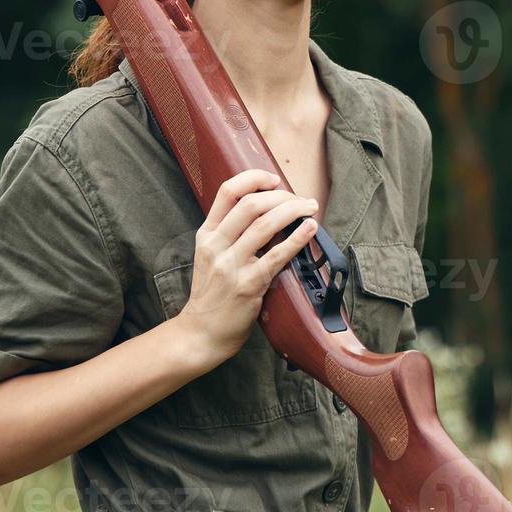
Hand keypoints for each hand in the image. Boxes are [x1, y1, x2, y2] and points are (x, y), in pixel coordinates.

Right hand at [173, 169, 319, 365]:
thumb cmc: (212, 294)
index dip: (254, 178)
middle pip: (251, 204)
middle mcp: (216, 246)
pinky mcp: (248, 286)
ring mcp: (231, 266)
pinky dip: (297, 239)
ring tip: (310, 208)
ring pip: (265, 225)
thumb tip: (265, 211)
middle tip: (301, 199)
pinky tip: (310, 230)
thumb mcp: (209, 257)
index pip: (227, 192)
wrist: (201, 333)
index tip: (274, 179)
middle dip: (282, 196)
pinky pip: (277, 256)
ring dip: (293, 211)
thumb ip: (228, 234)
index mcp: (206, 234)